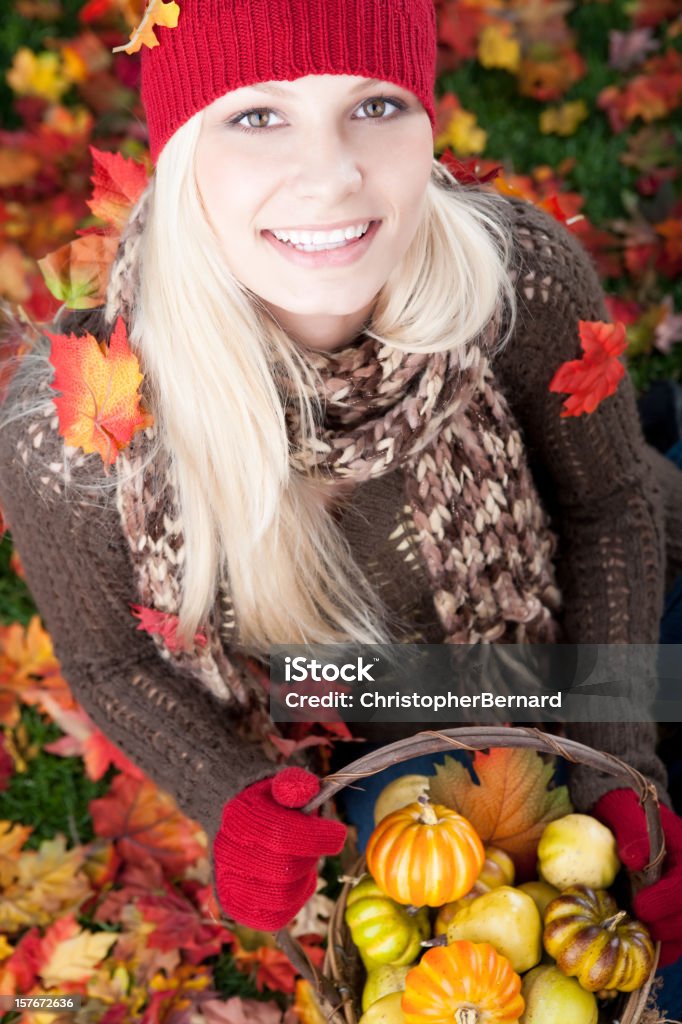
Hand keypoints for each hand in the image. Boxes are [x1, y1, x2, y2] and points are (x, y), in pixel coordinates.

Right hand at [213, 767, 346, 929]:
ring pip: (281, 897)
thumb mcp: (285, 784)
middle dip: (310, 857)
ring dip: (304, 880)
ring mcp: (228, 880)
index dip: (317, 836)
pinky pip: (273, 917)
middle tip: (317, 845)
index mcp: (239, 815)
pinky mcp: (236, 906)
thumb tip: (307, 791)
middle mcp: (227, 849)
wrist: (243, 825)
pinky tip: (295, 882)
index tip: (338, 832)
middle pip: (283, 870)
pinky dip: (293, 902)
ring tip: (304, 862)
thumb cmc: (273, 804)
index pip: (282, 834)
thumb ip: (296, 784)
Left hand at [594, 788, 681, 966]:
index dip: (667, 900)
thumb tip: (636, 859)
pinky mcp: (675, 912)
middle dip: (667, 926)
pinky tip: (641, 951)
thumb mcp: (626, 813)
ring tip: (639, 942)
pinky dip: (664, 950)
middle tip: (638, 926)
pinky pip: (678, 940)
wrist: (625, 817)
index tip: (641, 906)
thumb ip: (633, 833)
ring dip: (667, 943)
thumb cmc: (624, 814)